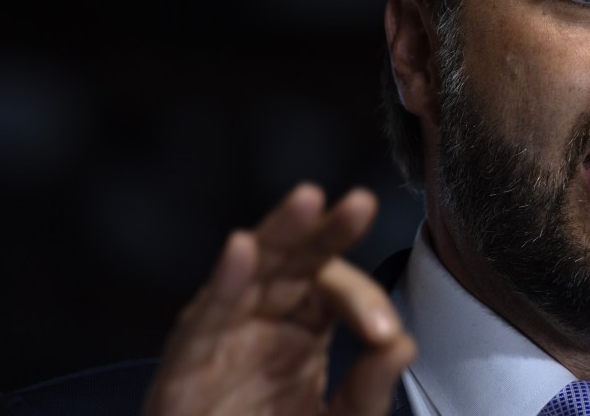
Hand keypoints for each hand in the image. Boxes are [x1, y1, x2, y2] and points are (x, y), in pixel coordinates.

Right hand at [142, 184, 415, 415]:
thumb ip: (369, 388)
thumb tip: (404, 344)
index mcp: (302, 327)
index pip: (336, 289)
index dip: (362, 300)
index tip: (384, 332)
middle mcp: (261, 321)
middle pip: (294, 260)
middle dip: (326, 230)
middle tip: (361, 203)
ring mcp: (222, 337)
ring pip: (249, 271)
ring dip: (278, 233)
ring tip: (308, 200)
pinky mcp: (185, 367)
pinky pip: (204, 318)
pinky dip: (223, 282)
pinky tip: (241, 248)